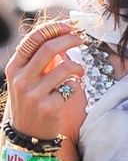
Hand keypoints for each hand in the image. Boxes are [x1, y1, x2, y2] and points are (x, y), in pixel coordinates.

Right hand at [5, 21, 83, 139]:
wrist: (28, 134)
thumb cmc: (32, 101)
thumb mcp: (27, 79)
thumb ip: (40, 60)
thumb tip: (61, 37)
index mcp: (14, 68)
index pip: (32, 40)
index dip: (53, 29)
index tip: (68, 27)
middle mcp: (21, 79)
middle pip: (48, 49)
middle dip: (69, 40)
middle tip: (81, 39)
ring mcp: (34, 94)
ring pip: (64, 68)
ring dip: (77, 66)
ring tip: (80, 71)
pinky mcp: (48, 107)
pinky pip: (70, 88)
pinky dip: (75, 86)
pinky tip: (70, 91)